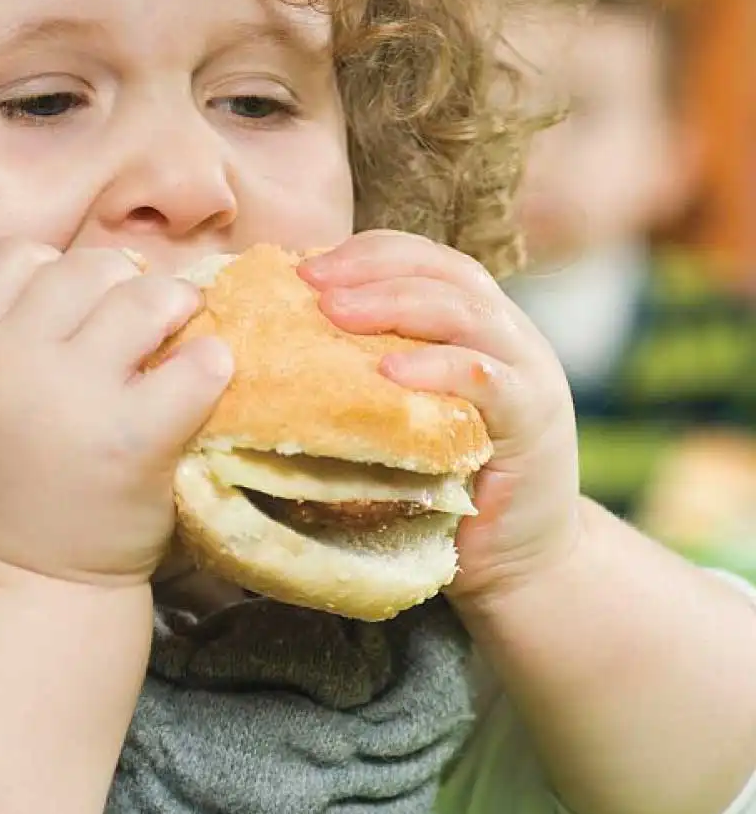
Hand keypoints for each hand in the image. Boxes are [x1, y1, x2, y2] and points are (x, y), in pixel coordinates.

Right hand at [0, 240, 233, 587]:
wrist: (19, 591)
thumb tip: (71, 279)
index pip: (14, 257)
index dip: (51, 269)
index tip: (75, 301)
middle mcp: (10, 360)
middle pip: (85, 269)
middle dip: (121, 282)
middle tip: (142, 315)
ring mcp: (75, 396)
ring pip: (142, 298)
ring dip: (172, 304)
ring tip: (182, 325)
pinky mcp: (136, 438)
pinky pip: (194, 366)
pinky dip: (210, 363)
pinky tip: (207, 375)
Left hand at [300, 231, 581, 605]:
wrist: (516, 561)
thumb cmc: (441, 485)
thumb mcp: (401, 413)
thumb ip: (366, 371)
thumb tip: (278, 343)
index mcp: (474, 322)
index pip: (423, 259)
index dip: (365, 253)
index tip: (303, 265)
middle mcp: (508, 334)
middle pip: (443, 272)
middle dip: (371, 269)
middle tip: (311, 283)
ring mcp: (528, 374)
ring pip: (466, 313)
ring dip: (395, 304)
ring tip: (336, 313)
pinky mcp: (535, 422)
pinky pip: (487, 379)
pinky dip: (438, 367)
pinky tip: (390, 371)